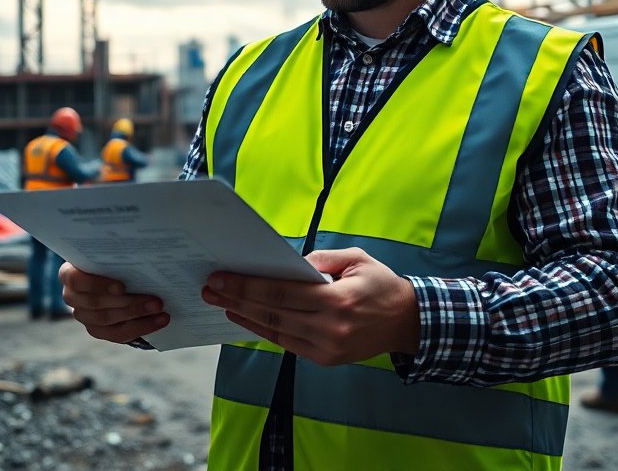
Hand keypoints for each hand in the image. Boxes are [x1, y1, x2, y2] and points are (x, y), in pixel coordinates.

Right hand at [59, 262, 168, 343]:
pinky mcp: (97, 330)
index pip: (75, 280)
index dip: (98, 285)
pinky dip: (141, 327)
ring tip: (159, 309)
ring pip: (107, 320)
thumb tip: (146, 252)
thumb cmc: (113, 260)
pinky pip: (117, 334)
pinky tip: (159, 321)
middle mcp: (72, 296)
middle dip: (129, 302)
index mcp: (70, 273)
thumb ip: (120, 254)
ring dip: (137, 315)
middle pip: (96, 303)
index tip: (122, 287)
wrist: (115, 275)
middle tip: (156, 300)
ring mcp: (83, 315)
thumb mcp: (113, 254)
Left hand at [201, 247, 419, 366]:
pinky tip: (246, 317)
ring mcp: (327, 348)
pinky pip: (287, 343)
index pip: (282, 292)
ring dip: (244, 316)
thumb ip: (322, 259)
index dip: (248, 285)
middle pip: (272, 313)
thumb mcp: (356, 259)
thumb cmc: (380, 284)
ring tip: (220, 303)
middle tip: (210, 288)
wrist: (407, 322)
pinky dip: (264, 330)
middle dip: (237, 299)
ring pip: (275, 331)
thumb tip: (287, 263)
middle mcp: (331, 327)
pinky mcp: (325, 359)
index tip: (222, 278)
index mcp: (339, 299)